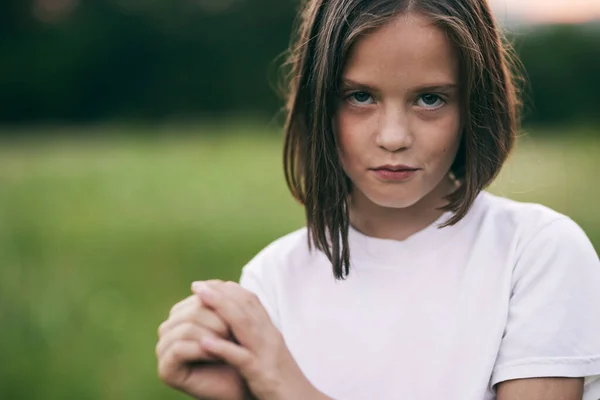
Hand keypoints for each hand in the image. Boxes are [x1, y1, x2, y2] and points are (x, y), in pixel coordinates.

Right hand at [156, 287, 249, 399]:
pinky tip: (218, 356)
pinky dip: (203, 350)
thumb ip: (216, 299)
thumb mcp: (230, 320)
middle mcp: (169, 330)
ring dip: (214, 336)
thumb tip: (197, 283)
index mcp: (183, 313)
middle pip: (192, 311)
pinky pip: (179, 349)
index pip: (200, 296)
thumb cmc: (241, 351)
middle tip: (236, 334)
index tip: (241, 317)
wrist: (247, 384)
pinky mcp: (165, 369)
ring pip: (186, 328)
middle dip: (219, 321)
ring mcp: (164, 349)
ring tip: (230, 346)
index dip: (222, 304)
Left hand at [191, 280, 322, 399]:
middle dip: (220, 293)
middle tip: (197, 284)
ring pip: (245, 325)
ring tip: (199, 298)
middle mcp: (270, 338)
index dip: (229, 290)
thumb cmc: (284, 383)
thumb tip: (237, 324)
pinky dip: (224, 349)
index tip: (208, 284)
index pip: (251, 301)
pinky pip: (243, 359)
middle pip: (247, 307)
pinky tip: (205, 343)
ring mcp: (267, 355)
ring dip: (221, 308)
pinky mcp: (264, 376)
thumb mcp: (270, 354)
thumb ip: (256, 337)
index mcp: (270, 332)